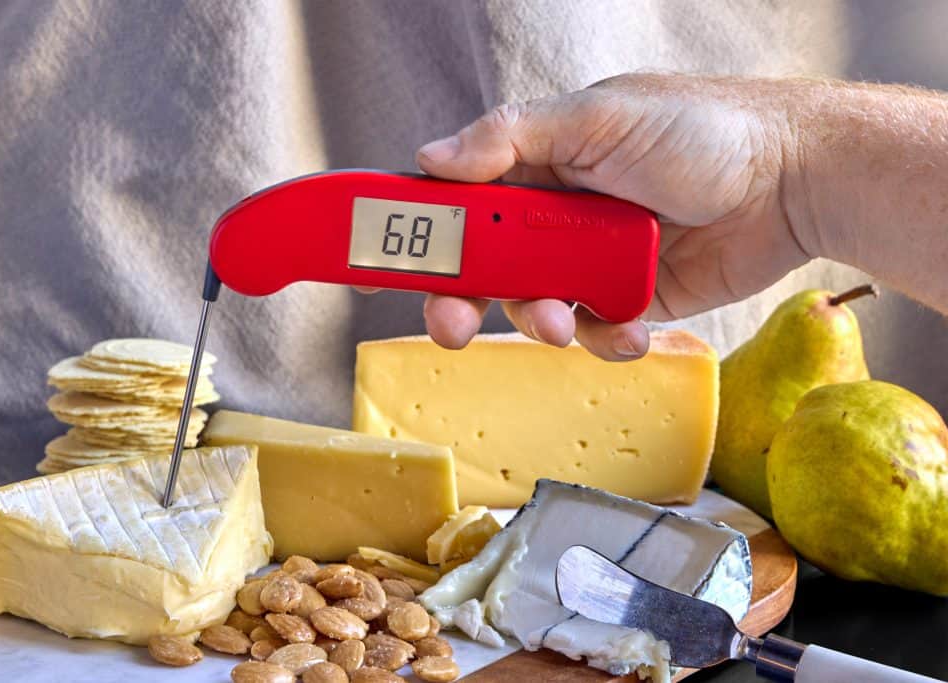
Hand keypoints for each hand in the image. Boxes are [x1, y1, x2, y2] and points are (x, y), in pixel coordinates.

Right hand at [415, 74, 810, 360]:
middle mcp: (557, 217)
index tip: (384, 263)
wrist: (794, 180)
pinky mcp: (631, 301)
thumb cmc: (701, 130)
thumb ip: (512, 138)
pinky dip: (605, 340)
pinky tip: (631, 328)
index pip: (460, 200)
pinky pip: (595, 334)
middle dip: (461, 300)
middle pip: (484, 268)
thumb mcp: (599, 118)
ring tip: (563, 320)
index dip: (422, 232)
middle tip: (451, 324)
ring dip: (537, 321)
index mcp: (537, 166)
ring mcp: (592, 263)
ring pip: (534, 308)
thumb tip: (431, 157)